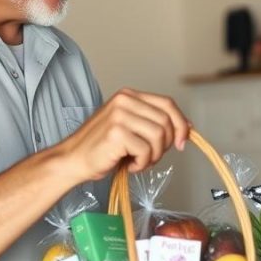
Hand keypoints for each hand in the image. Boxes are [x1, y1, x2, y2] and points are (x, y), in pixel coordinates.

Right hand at [59, 88, 190, 180]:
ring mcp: (120, 115)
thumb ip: (154, 123)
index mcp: (129, 95)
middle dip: (164, 145)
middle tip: (149, 156)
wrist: (74, 160)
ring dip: (153, 156)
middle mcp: (124, 100)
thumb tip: (187, 128)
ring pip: (159, 136)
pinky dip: (141, 164)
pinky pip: (146, 150)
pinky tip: (128, 165)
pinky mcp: (117, 132)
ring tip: (138, 161)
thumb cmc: (102, 148)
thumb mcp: (131, 128)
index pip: (167, 103)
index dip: (180, 123)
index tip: (182, 141)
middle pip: (166, 121)